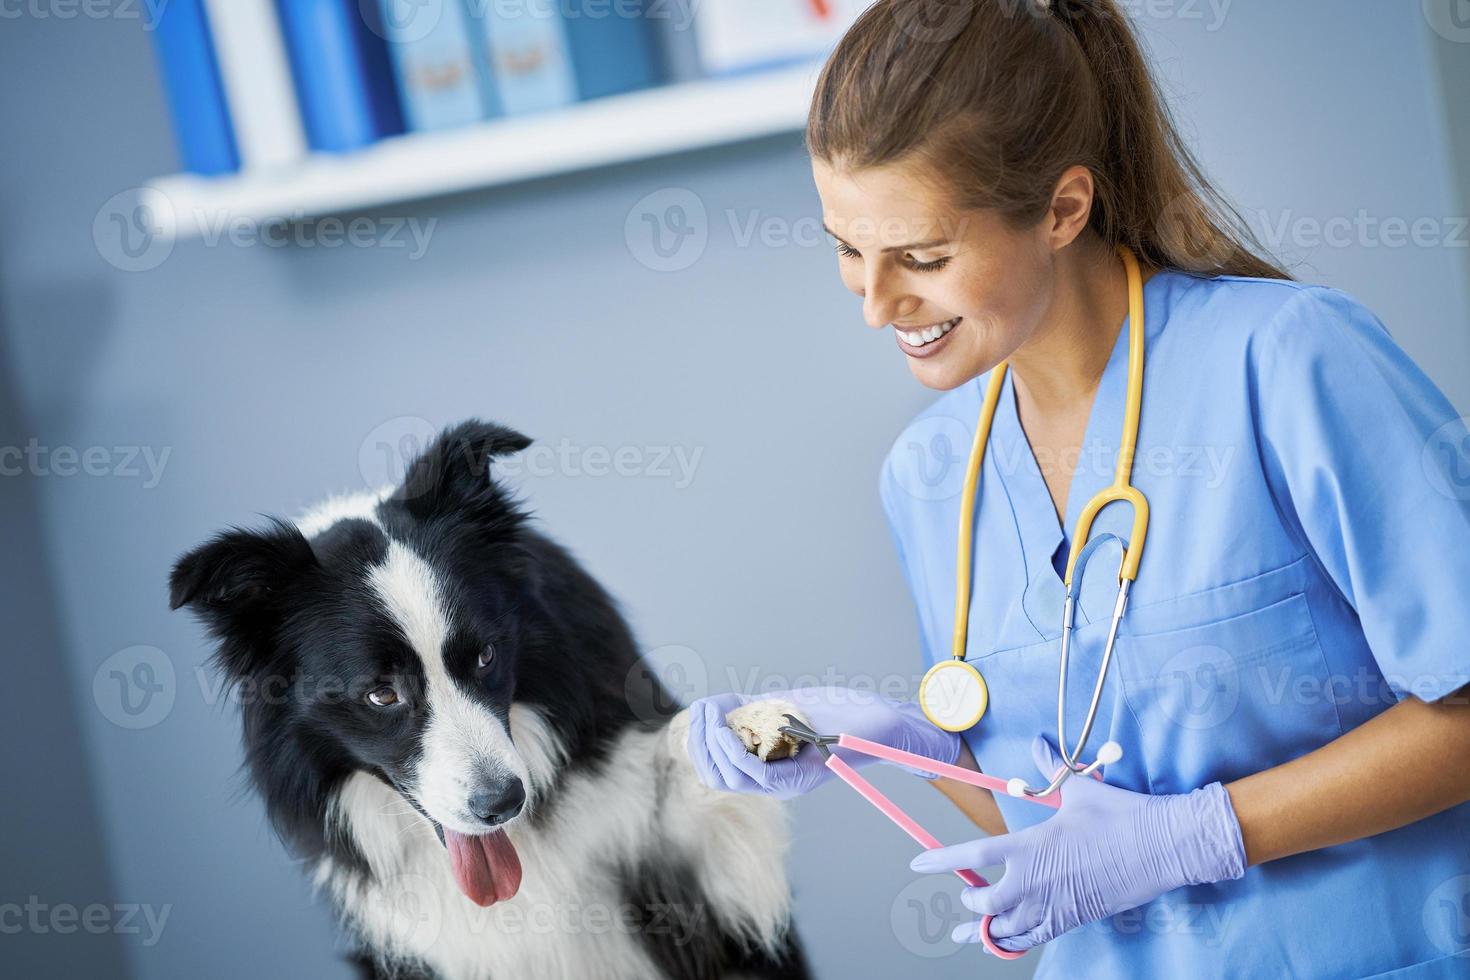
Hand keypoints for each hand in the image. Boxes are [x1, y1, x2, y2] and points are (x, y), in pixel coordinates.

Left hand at [686, 687, 962, 799]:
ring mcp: (768, 756)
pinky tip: (715, 703)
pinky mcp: (766, 736)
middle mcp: (774, 773)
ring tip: (702, 708)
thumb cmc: (866, 728)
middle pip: (723, 776)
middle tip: (705, 715)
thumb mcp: (843, 735)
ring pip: (720, 762)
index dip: (728, 753)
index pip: (744, 778)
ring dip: (703, 737)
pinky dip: (718, 721)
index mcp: (790, 781)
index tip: (721, 727)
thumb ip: (813, 739)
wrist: (877, 721)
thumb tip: (784, 740)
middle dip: (706, 747)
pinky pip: (732, 738)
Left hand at [909, 735, 1246, 953]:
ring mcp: (1056, 905)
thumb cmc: (1121, 816)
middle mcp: (1037, 881)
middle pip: (986, 902)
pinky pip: (1035, 939)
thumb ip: (1050, 770)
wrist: (1164, 848)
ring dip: (987, 931)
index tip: (918, 864)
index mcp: (1032, 846)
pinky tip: (1007, 941)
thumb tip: (1038, 745)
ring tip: (969, 933)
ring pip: (1008, 929)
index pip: (974, 856)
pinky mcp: (1075, 919)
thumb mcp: (1080, 790)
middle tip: (966, 895)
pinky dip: (1016, 941)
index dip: (942, 861)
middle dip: (971, 901)